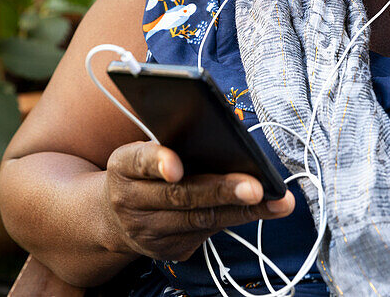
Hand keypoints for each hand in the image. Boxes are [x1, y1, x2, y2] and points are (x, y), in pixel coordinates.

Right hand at [103, 142, 295, 261]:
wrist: (113, 218)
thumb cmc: (142, 172)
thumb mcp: (142, 154)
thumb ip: (169, 146)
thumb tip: (223, 138)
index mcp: (122, 167)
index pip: (139, 162)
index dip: (158, 162)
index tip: (176, 166)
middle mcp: (130, 202)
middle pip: (180, 196)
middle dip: (221, 191)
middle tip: (255, 186)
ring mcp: (148, 232)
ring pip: (200, 220)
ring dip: (242, 210)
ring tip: (276, 201)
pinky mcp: (167, 251)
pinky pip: (206, 234)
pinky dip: (237, 219)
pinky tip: (264, 210)